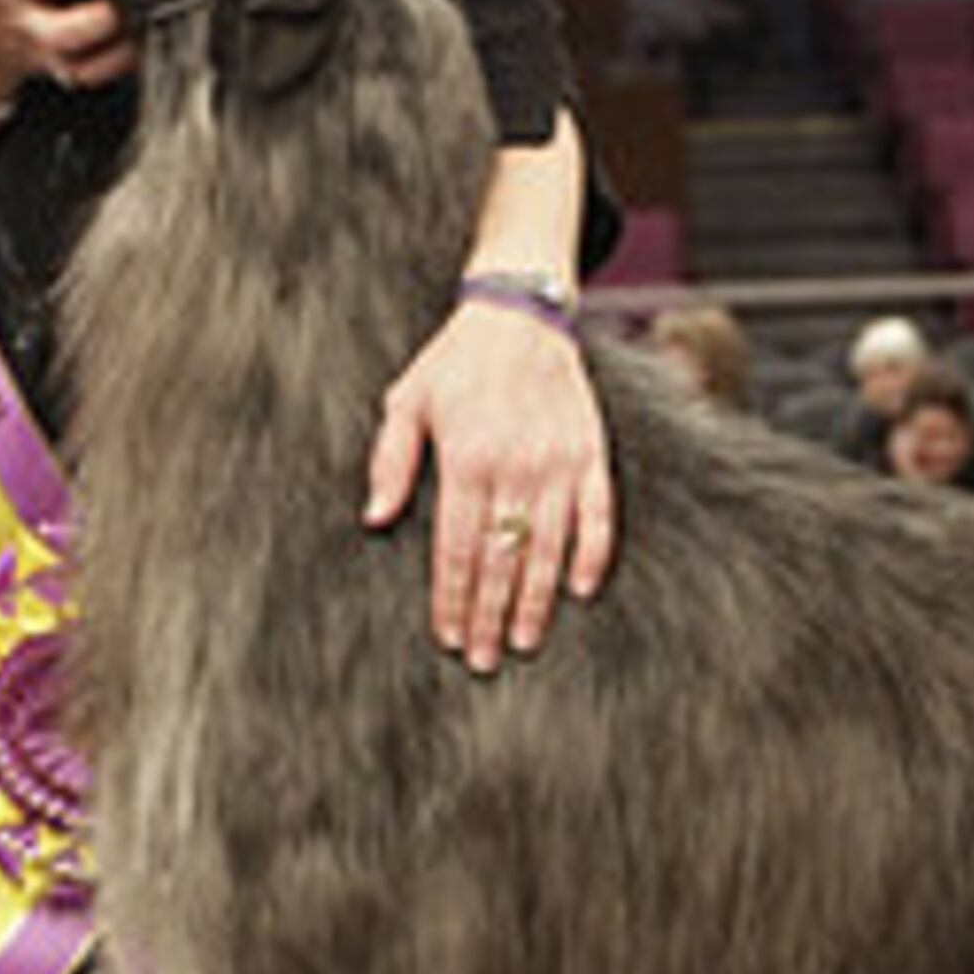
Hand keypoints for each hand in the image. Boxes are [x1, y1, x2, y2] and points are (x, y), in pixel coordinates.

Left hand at [362, 298, 614, 675]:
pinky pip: (598, 515)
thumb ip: (390, 461)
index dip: (453, 598)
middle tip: (485, 659)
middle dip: (491, 615)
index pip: (457, 548)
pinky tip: (581, 590)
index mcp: (465, 457)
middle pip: (501, 559)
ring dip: (536, 600)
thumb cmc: (455, 361)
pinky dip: (592, 554)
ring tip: (525, 640)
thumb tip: (375, 518)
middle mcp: (514, 466)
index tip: (450, 636)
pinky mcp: (589, 453)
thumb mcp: (407, 401)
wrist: (519, 314)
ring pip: (547, 548)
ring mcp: (557, 462)